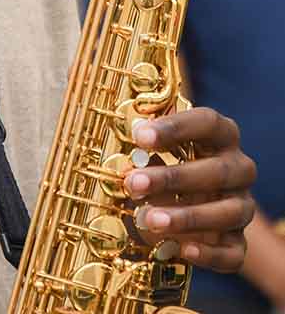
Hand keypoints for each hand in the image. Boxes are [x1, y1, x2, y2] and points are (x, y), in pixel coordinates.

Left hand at [122, 107, 256, 272]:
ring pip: (228, 213)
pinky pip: (234, 252)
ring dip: (188, 217)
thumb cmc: (167, 162)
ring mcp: (242, 206)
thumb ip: (148, 140)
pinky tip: (184, 250)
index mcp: (221, 135)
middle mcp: (239, 169)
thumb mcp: (156, 147)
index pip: (207, 122)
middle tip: (134, 183)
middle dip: (173, 179)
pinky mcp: (238, 241)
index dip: (175, 128)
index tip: (140, 137)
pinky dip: (211, 254)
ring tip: (149, 219)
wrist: (183, 202)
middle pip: (217, 171)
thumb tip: (134, 131)